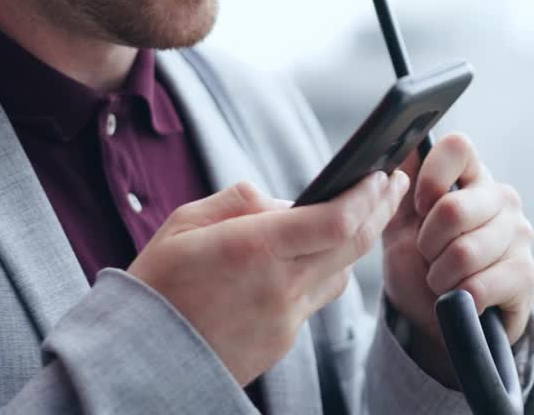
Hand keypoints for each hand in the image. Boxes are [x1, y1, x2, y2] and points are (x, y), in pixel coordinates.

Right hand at [128, 171, 409, 385]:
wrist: (139, 359)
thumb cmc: (157, 283)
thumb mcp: (184, 223)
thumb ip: (240, 202)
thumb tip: (284, 201)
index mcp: (253, 249)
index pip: (337, 220)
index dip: (367, 195)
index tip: (379, 173)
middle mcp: (279, 287)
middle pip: (353, 245)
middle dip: (380, 210)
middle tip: (394, 184)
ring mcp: (285, 320)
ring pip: (343, 274)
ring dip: (356, 243)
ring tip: (362, 214)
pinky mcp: (283, 342)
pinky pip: (319, 299)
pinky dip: (327, 273)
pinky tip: (319, 256)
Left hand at [381, 133, 533, 385]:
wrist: (436, 321)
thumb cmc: (420, 265)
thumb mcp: (399, 223)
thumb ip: (397, 184)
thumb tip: (396, 144)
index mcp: (471, 176)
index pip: (457, 147)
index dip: (430, 178)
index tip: (419, 208)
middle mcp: (502, 198)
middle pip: (453, 208)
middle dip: (426, 243)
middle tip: (427, 256)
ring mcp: (519, 234)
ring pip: (464, 253)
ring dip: (439, 276)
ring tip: (442, 280)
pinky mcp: (526, 274)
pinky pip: (478, 286)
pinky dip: (458, 298)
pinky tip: (461, 297)